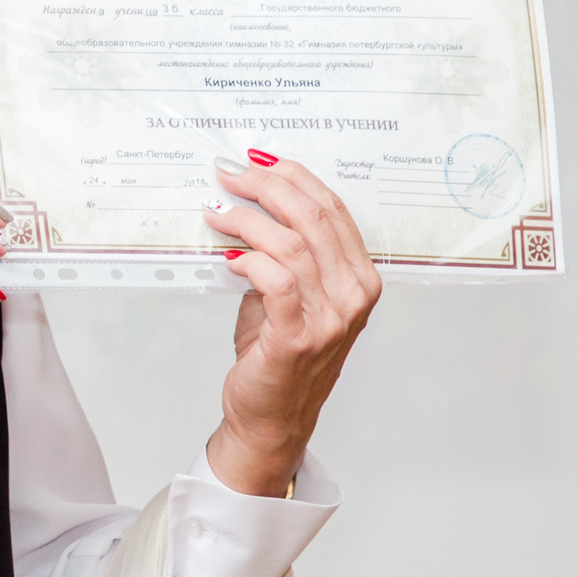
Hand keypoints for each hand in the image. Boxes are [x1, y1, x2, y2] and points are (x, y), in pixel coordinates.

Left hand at [200, 151, 380, 495]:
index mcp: (360, 278)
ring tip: (218, 212)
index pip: (333, 209)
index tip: (260, 159)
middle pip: (314, 218)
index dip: (296, 176)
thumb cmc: (280, 355)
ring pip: (293, 244)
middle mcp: (353, 295)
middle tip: (231, 175)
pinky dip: (250, 259)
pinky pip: (276, 281)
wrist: (272, 416)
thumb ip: (285, 253)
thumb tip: (249, 204)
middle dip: (268, 187)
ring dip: (248, 220)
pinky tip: (229, 255)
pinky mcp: (297, 337)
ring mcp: (330, 318)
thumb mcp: (293, 294)